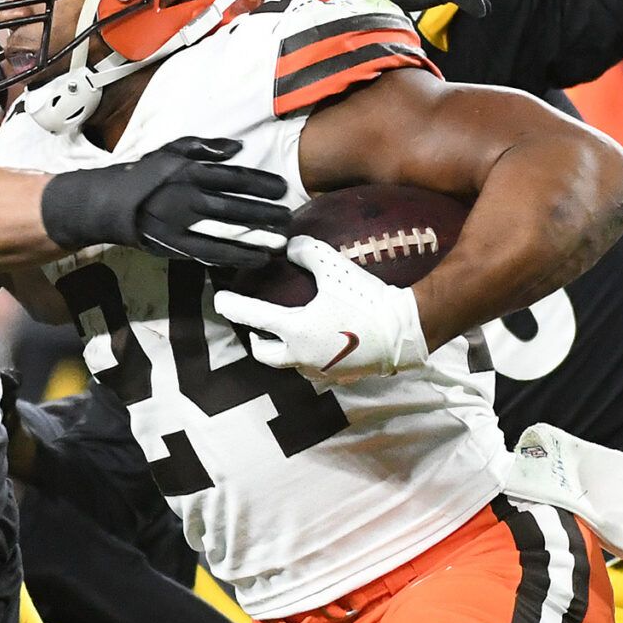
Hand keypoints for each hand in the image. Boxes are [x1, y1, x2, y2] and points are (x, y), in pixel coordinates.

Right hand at [40, 136, 291, 271]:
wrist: (111, 204)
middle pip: (236, 206)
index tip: (281, 188)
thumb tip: (236, 147)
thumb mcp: (170, 151)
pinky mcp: (178, 247)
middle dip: (266, 213)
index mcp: (190, 172)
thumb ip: (203, 147)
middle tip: (288, 217)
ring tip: (280, 241)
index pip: (234, 178)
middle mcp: (190, 198)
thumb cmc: (145, 174)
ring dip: (257, 237)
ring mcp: (184, 225)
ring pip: (228, 232)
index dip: (261, 183)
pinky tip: (258, 259)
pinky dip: (237, 257)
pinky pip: (213, 254)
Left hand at [214, 237, 428, 383]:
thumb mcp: (335, 269)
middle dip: (258, 341)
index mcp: (294, 330)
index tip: (220, 301)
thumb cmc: (365, 300)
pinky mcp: (339, 377)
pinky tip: (321, 343)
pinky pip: (314, 368)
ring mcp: (319, 370)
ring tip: (291, 334)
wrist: (402, 332)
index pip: (253, 316)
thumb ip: (308, 253)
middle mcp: (300, 356)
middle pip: (265, 354)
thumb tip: (290, 245)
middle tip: (259, 328)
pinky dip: (309, 356)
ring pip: (289, 364)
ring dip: (284, 350)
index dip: (234, 306)